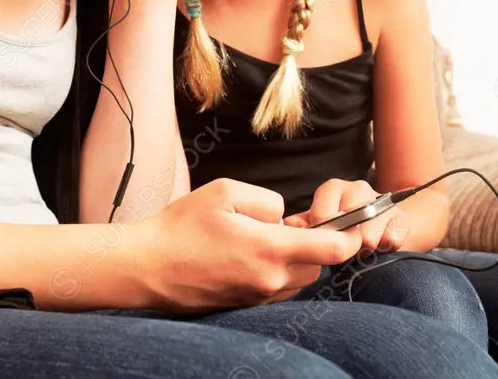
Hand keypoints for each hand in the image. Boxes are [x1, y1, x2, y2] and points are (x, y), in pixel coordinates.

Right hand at [136, 178, 362, 313]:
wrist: (146, 268)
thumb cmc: (181, 227)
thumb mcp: (224, 191)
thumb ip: (267, 199)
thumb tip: (284, 216)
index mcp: (270, 249)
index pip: (334, 248)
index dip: (351, 233)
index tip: (352, 221)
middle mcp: (270, 280)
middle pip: (318, 265)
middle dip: (315, 244)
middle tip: (290, 224)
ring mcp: (258, 297)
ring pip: (297, 279)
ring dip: (293, 260)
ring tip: (261, 239)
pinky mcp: (245, 305)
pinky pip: (276, 289)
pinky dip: (274, 272)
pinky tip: (247, 255)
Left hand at [283, 179, 407, 253]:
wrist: (382, 225)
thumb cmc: (343, 226)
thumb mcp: (320, 222)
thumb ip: (303, 224)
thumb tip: (288, 226)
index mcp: (334, 188)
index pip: (323, 210)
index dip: (321, 231)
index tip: (321, 242)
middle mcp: (358, 189)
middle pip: (347, 221)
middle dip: (343, 241)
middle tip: (343, 250)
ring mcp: (382, 203)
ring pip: (368, 233)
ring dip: (363, 248)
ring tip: (360, 251)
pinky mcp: (401, 219)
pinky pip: (392, 239)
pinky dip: (384, 248)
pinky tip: (380, 249)